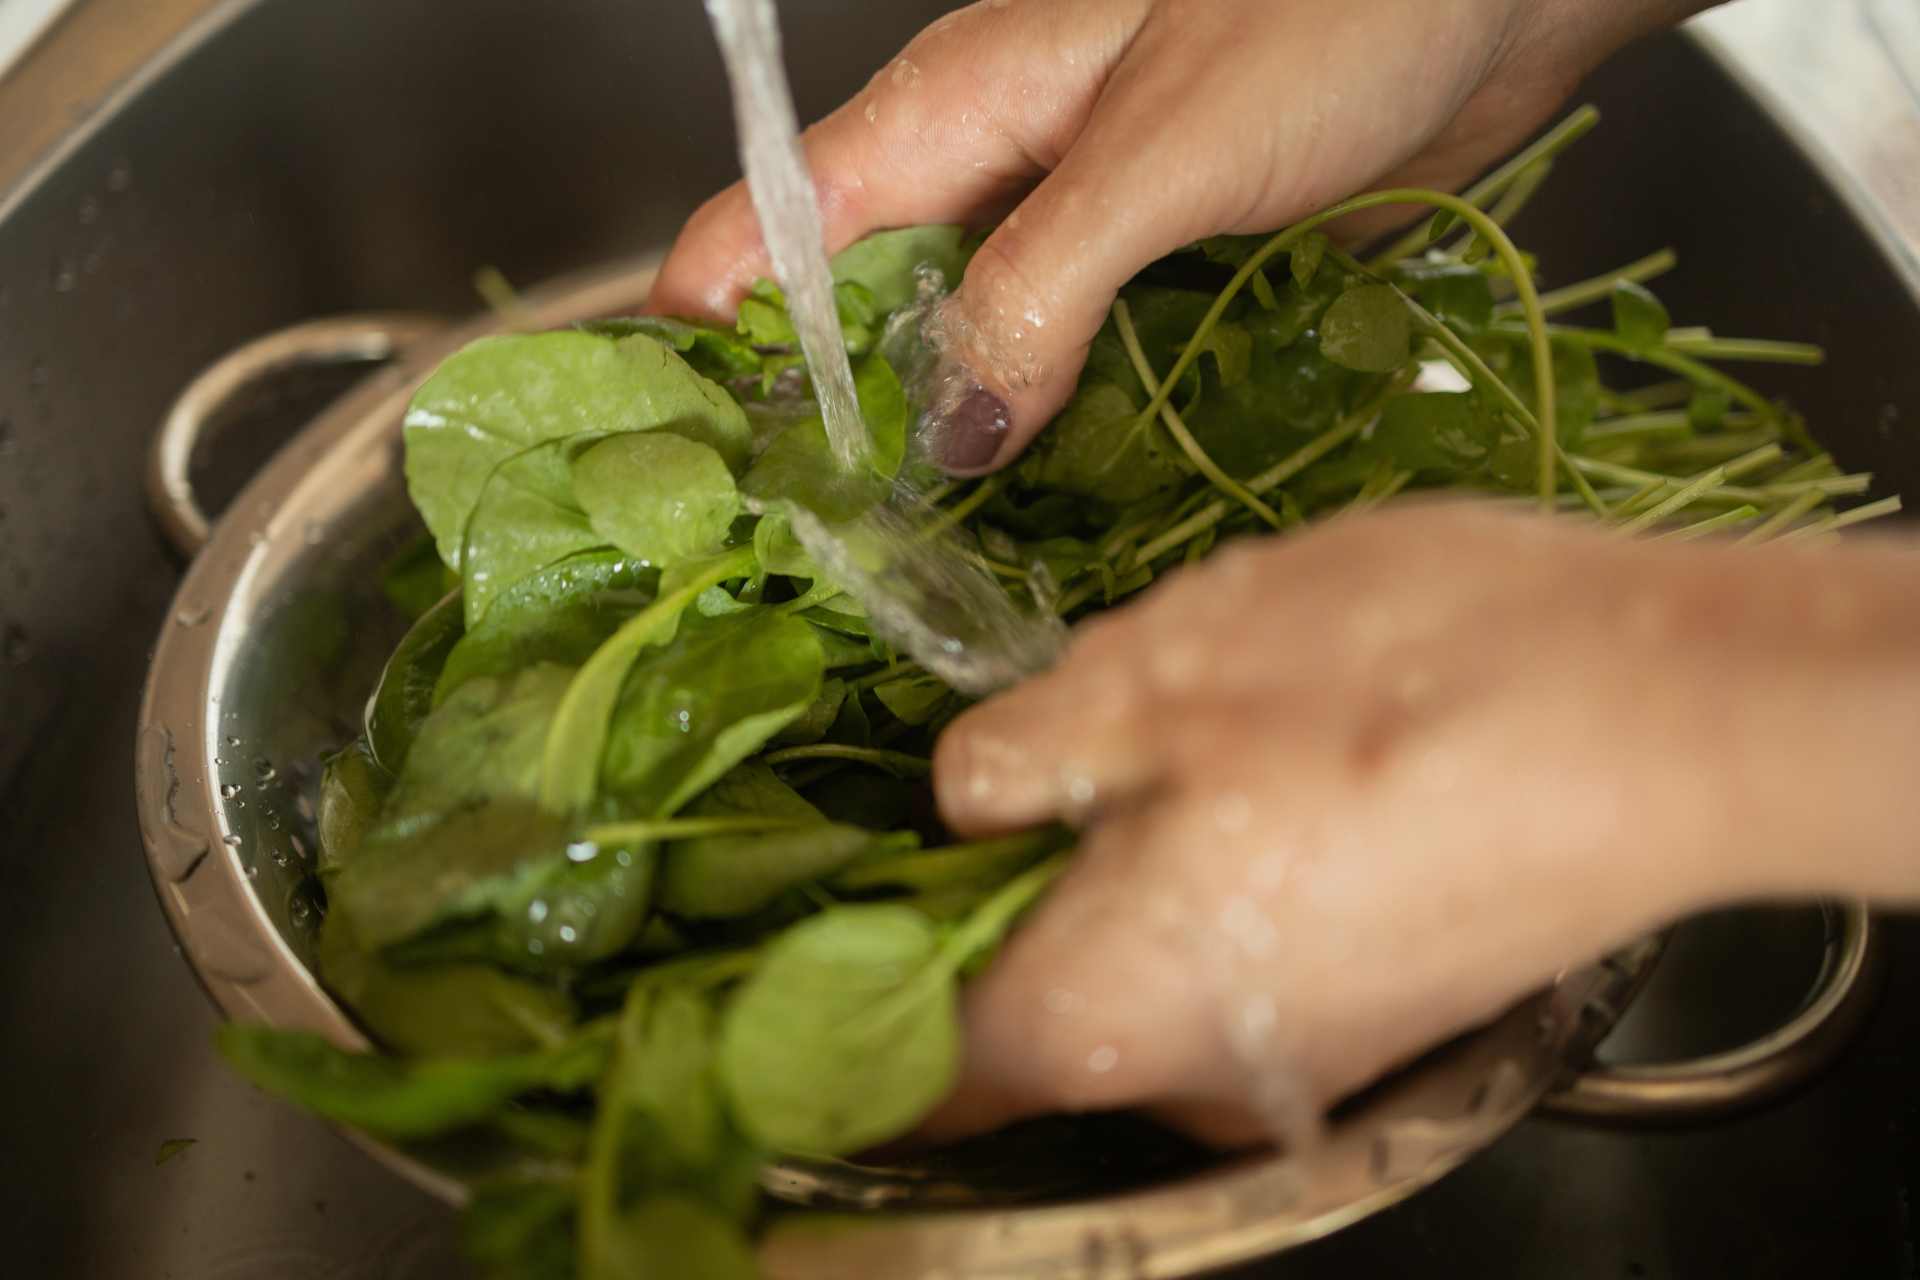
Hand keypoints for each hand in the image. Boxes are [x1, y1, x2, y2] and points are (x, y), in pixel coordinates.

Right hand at [652, 0, 1712, 470]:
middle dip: (850, 434)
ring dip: (969, 455)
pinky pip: (1085, 377)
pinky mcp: (1165, 281)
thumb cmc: (1339, 12)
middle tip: (852, 566)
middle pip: (864, 320)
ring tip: (956, 571)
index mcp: (951, 114)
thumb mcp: (1162, 152)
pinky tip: (1080, 517)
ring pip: (975, 362)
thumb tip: (950, 432)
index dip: (723, 348)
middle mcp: (997, 179)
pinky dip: (1073, 443)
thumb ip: (1041, 287)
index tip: (725, 477)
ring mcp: (1082, 236)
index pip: (767, 232)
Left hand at [921, 504, 1919, 1144]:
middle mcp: (1192, 1078)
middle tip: (982, 766)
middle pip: (1019, 1019)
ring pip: (1135, 977)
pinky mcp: (1379, 1002)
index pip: (898, 1069)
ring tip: (1138, 734)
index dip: (822, 998)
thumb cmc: (1392, 685)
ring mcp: (1297, 1053)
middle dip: (975, 899)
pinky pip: (1238, 956)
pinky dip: (1202, 876)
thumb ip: (1013, 760)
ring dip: (1101, 869)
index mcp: (1094, 1018)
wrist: (1674, 716)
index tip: (786, 916)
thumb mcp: (1147, 675)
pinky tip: (1245, 762)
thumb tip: (960, 803)